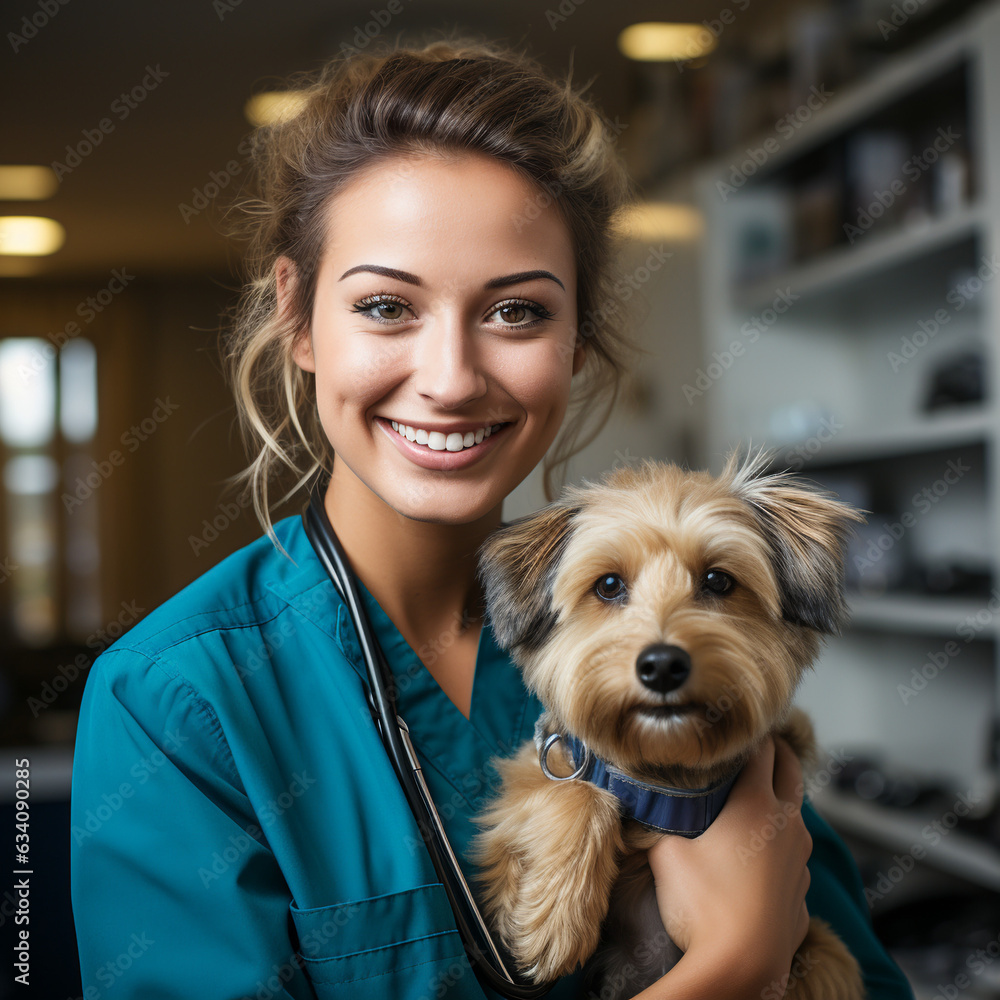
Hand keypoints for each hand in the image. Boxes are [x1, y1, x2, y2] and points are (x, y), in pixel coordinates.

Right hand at [645, 736, 810, 984]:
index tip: (738, 726)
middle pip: (793, 770)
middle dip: (777, 752)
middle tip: (758, 744)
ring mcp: (799, 859)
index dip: (750, 734)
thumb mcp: (666, 852)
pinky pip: (795, 854)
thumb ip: (662, 821)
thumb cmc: (703, 903)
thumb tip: (648, 805)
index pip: (762, 749)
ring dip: (782, 798)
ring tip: (756, 798)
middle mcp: (787, 823)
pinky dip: (781, 842)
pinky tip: (759, 854)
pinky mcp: (802, 891)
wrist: (741, 966)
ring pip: (797, 814)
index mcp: (756, 803)